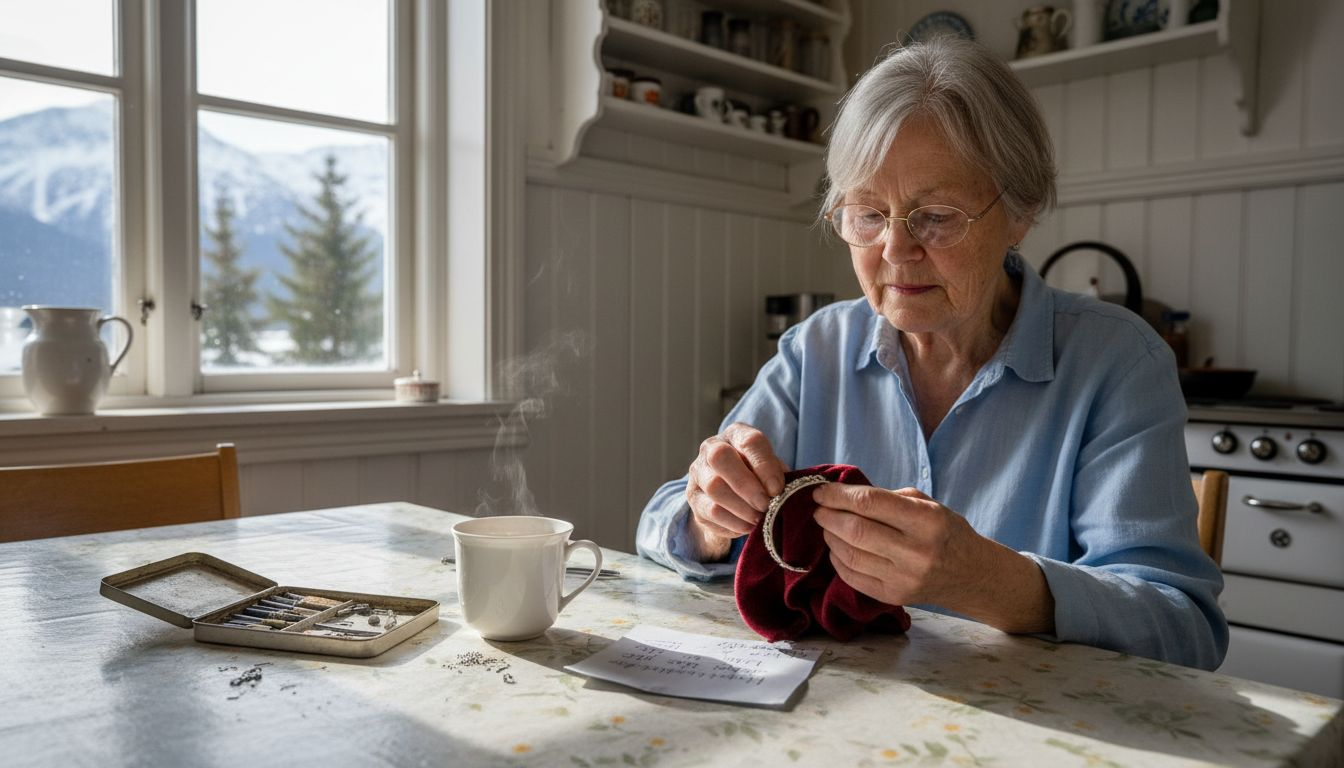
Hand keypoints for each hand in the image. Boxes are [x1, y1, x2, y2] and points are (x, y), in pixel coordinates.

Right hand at [684, 423, 786, 560]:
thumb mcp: (771, 469)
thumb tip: (783, 492)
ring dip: (741, 508)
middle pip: (720, 458)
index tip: (777, 489)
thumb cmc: (758, 477)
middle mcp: (711, 447)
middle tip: (765, 505)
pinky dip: (733, 522)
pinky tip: (747, 526)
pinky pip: (710, 512)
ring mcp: (698, 472)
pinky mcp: (693, 497)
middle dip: (747, 485)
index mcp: (736, 434)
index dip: (765, 466)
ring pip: (714, 488)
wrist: (732, 494)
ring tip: (759, 519)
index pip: (749, 442)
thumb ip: (777, 475)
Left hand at [811, 483, 1053, 632]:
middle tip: (818, 509)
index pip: (871, 504)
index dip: (839, 496)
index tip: (820, 491)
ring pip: (850, 555)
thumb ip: (889, 498)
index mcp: (927, 521)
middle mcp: (916, 552)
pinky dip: (838, 559)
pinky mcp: (893, 597)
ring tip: (827, 526)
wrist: (970, 574)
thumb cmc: (946, 532)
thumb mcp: (928, 504)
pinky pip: (852, 576)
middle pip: (856, 531)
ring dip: (830, 537)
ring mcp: (904, 578)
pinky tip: (837, 547)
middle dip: (828, 516)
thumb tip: (844, 494)